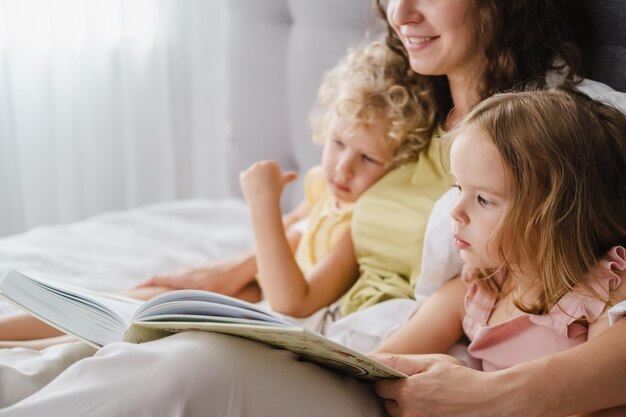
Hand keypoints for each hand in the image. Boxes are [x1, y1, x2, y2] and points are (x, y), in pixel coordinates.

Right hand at [135, 264, 244, 295]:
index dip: (140, 286)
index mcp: (183, 277)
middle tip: (135, 299)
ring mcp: (194, 271)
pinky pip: (184, 280)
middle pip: (161, 279)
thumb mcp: (210, 297)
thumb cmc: (228, 280)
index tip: (127, 292)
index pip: (156, 279)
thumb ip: (196, 306)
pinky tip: (181, 297)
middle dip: (148, 288)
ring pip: (173, 280)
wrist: (244, 265)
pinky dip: (177, 287)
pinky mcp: (203, 272)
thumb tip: (186, 319)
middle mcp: (185, 272)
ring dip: (164, 288)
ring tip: (155, 302)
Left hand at [239, 161, 296, 207]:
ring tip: (260, 188)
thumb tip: (296, 175)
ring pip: (253, 173)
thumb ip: (289, 177)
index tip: (274, 184)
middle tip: (266, 187)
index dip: (273, 177)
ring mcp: (250, 170)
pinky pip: (244, 176)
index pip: (271, 167)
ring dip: (255, 178)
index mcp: (270, 163)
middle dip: (263, 176)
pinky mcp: (243, 176)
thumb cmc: (276, 191)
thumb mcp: (283, 183)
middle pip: (261, 169)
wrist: (264, 201)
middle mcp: (259, 164)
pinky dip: (247, 180)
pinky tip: (252, 187)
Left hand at [372, 353, 503, 416]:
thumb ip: (400, 361)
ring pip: (400, 416)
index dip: (387, 380)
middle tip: (419, 387)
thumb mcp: (432, 362)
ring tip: (428, 399)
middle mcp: (409, 414)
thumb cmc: (462, 380)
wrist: (490, 402)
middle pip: (389, 404)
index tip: (396, 377)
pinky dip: (418, 414)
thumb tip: (372, 357)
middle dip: (397, 395)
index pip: (380, 387)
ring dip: (407, 407)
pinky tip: (434, 408)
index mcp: (407, 392)